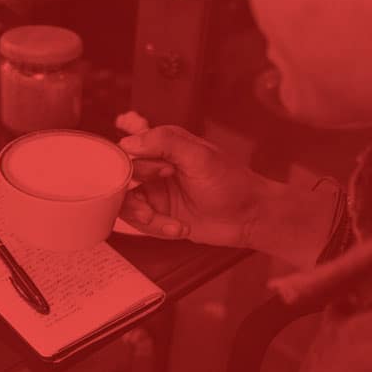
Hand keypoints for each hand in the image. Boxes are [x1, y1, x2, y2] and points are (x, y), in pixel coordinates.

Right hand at [118, 126, 279, 246]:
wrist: (250, 217)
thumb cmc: (231, 182)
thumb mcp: (199, 156)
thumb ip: (165, 142)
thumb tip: (128, 143)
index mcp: (164, 146)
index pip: (129, 148)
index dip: (134, 162)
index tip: (160, 171)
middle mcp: (155, 169)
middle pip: (122, 179)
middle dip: (135, 193)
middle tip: (155, 197)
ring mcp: (156, 194)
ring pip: (127, 204)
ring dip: (143, 216)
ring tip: (166, 222)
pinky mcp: (160, 217)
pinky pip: (141, 223)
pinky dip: (157, 228)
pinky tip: (179, 228)